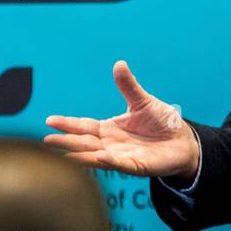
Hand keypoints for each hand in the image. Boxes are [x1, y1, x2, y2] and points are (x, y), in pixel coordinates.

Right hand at [44, 60, 199, 180]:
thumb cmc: (162, 123)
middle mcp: (111, 144)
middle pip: (85, 142)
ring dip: (81, 155)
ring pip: (97, 156)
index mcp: (109, 129)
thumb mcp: (142, 101)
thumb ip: (128, 86)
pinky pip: (120, 164)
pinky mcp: (137, 166)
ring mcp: (122, 156)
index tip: (49, 120)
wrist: (183, 141)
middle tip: (46, 141)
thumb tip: (119, 63)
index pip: (84, 126)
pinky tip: (99, 157)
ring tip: (64, 154)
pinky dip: (109, 161)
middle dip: (66, 141)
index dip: (68, 124)